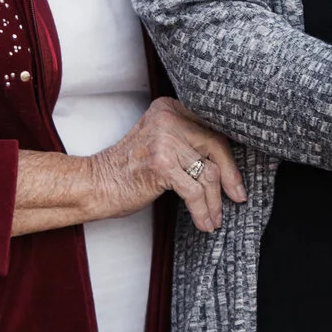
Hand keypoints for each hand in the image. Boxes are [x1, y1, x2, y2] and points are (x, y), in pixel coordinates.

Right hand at [86, 97, 246, 232]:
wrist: (94, 185)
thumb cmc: (127, 170)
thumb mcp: (160, 143)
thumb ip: (187, 142)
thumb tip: (226, 165)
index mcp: (169, 108)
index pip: (211, 128)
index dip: (228, 157)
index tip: (237, 180)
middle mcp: (168, 118)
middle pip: (215, 146)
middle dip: (230, 177)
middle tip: (237, 198)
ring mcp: (164, 140)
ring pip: (207, 172)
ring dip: (215, 201)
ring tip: (215, 218)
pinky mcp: (161, 164)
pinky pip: (194, 191)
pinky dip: (202, 210)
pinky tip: (204, 222)